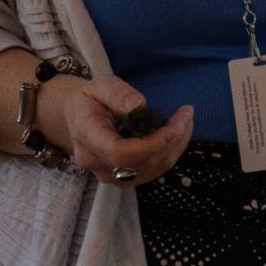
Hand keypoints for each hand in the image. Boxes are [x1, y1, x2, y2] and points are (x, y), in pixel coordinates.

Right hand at [45, 74, 192, 186]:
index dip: (153, 143)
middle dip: (171, 140)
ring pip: (152, 170)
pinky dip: (170, 152)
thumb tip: (139, 105)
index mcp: (88, 139)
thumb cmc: (90, 99)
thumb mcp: (99, 85)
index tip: (175, 123)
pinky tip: (177, 133)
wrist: (78, 117)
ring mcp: (110, 176)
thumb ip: (117, 93)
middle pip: (141, 163)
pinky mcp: (124, 179)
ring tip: (185, 120)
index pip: (121, 153)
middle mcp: (97, 165)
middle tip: (187, 114)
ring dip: (175, 146)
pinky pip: (153, 171)